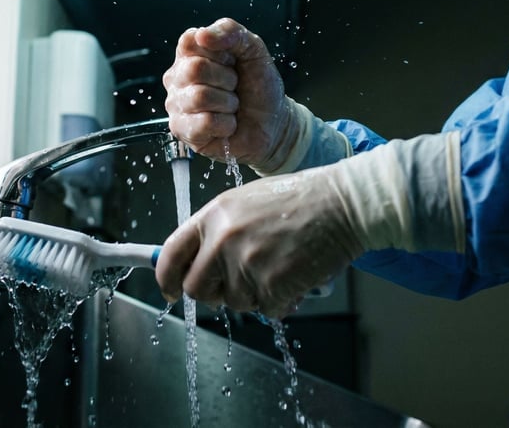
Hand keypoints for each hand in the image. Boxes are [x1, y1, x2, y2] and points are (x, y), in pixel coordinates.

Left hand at [154, 132, 465, 318]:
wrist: (341, 204)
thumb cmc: (300, 199)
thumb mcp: (247, 201)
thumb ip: (219, 228)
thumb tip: (196, 258)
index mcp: (214, 215)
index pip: (172, 254)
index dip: (166, 278)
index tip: (170, 290)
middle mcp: (224, 239)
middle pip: (197, 289)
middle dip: (213, 293)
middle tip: (235, 285)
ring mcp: (247, 264)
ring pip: (235, 302)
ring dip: (254, 294)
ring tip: (278, 264)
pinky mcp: (272, 286)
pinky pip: (267, 309)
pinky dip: (281, 299)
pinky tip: (294, 273)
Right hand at [163, 18, 288, 166]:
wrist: (273, 123)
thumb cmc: (258, 87)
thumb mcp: (253, 50)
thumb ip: (230, 32)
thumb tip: (202, 34)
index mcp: (190, 54)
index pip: (190, 41)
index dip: (219, 52)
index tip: (232, 62)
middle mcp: (177, 78)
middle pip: (195, 69)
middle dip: (227, 79)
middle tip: (235, 87)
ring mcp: (176, 105)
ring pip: (200, 97)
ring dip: (228, 103)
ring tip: (232, 107)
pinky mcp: (181, 131)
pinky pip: (204, 123)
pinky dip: (226, 124)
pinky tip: (227, 125)